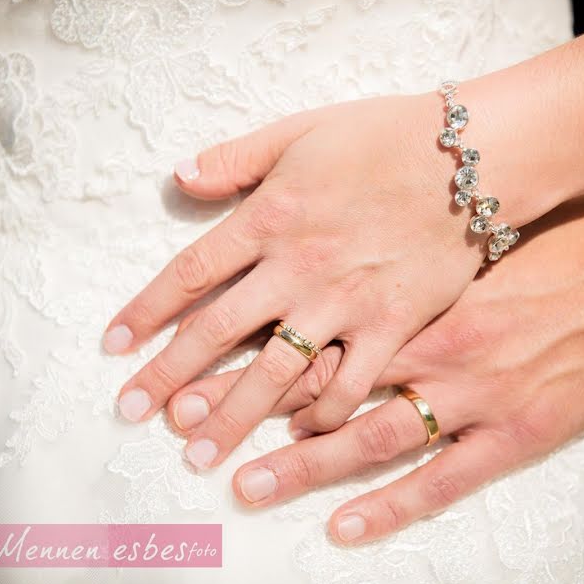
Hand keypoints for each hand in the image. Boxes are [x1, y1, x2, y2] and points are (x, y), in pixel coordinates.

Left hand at [105, 91, 501, 469]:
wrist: (470, 155)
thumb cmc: (384, 136)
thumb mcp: (300, 130)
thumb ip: (235, 158)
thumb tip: (178, 177)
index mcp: (268, 217)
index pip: (189, 273)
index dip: (145, 312)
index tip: (113, 347)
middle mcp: (296, 266)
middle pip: (217, 332)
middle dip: (169, 377)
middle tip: (132, 415)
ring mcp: (344, 301)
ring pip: (274, 370)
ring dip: (231, 414)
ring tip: (197, 453)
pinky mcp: (392, 324)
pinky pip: (350, 382)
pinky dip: (321, 413)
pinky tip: (295, 436)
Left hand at [172, 190, 583, 543]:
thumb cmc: (536, 235)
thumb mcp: (455, 228)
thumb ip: (381, 238)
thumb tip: (302, 233)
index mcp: (399, 289)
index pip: (297, 324)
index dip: (235, 347)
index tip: (181, 366)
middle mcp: (421, 342)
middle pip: (313, 380)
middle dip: (244, 405)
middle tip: (185, 431)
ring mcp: (467, 392)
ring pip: (366, 433)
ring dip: (301, 461)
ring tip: (241, 482)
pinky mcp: (512, 431)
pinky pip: (441, 477)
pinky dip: (389, 503)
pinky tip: (342, 523)